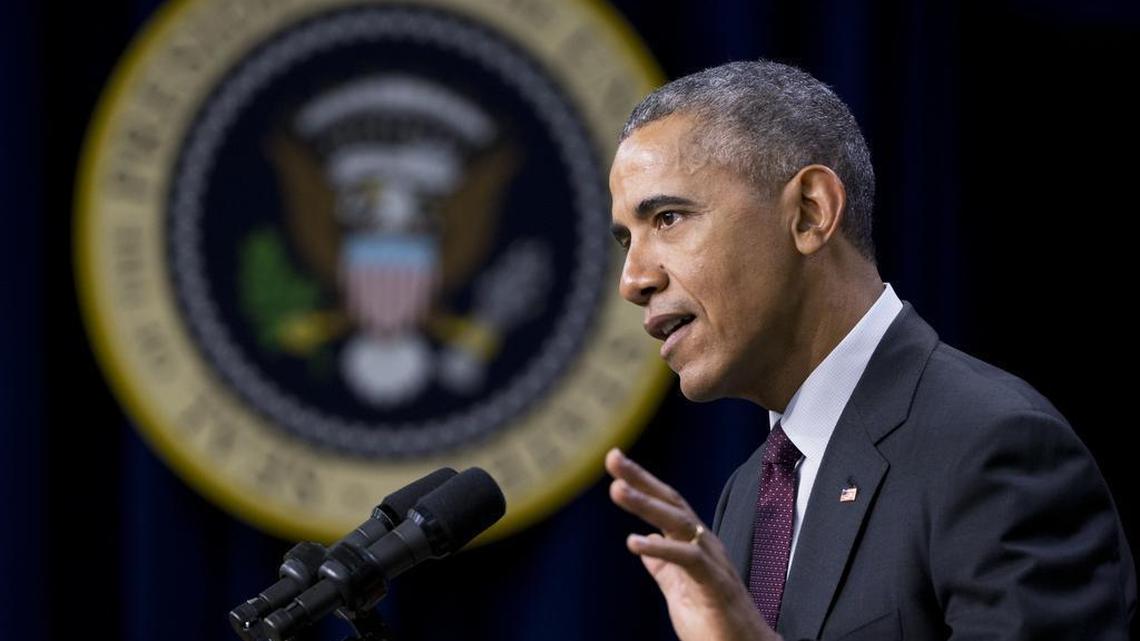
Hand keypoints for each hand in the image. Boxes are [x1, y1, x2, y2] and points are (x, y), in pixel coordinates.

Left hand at [605, 448, 781, 640]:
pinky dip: (662, 549)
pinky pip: (688, 559)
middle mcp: (705, 545)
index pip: (666, 504)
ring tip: (617, 490)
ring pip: (679, 523)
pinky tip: (635, 543)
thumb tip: (645, 542)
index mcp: (694, 544)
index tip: (615, 458)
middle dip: (641, 479)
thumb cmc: (715, 622)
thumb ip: (663, 565)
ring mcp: (713, 562)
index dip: (641, 480)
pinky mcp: (715, 584)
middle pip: (671, 503)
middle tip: (613, 457)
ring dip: (646, 505)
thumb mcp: (679, 588)